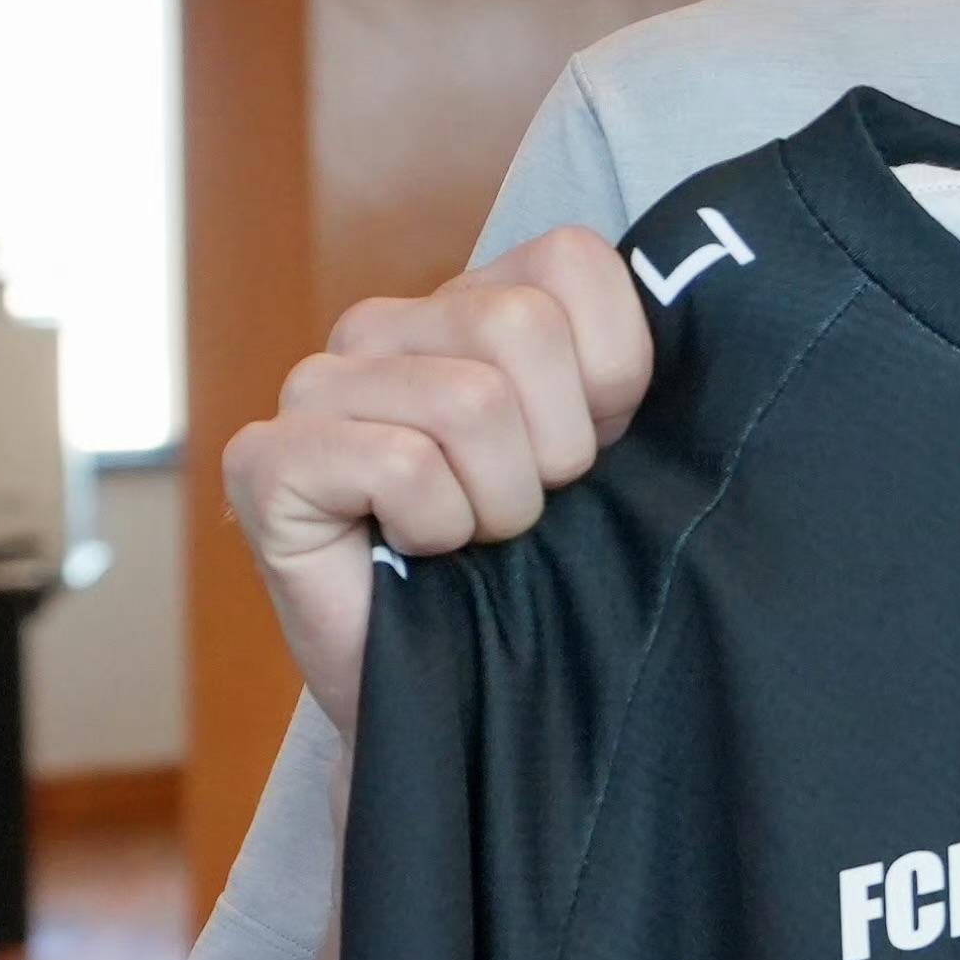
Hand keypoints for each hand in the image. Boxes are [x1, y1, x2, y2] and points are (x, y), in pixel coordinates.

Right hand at [219, 230, 656, 719]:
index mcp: (468, 303)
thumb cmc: (537, 571)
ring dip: (499, 503)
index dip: (612, 370)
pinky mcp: (265, 460)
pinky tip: (413, 552)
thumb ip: (633, 368)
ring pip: (468, 402)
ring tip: (471, 538)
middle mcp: (382, 326)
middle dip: (556, 448)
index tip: (592, 445)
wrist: (462, 700)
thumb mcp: (611, 453)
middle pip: (519, 325)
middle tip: (526, 507)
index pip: (571, 259)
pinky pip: (401, 464)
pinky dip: (437, 529)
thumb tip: (693, 296)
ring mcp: (314, 387)